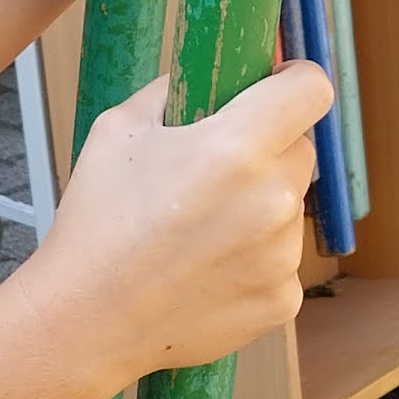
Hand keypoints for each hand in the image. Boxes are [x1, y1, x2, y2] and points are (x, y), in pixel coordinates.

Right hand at [34, 63, 333, 385]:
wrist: (85, 321)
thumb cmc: (96, 224)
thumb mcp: (117, 132)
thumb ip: (172, 92)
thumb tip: (204, 78)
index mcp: (237, 147)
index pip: (312, 89)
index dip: (295, 82)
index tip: (276, 90)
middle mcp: (272, 199)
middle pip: (301, 151)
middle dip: (267, 152)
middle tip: (214, 174)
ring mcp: (282, 255)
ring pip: (289, 210)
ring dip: (260, 211)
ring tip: (199, 235)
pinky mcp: (282, 300)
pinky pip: (281, 263)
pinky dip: (253, 262)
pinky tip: (205, 272)